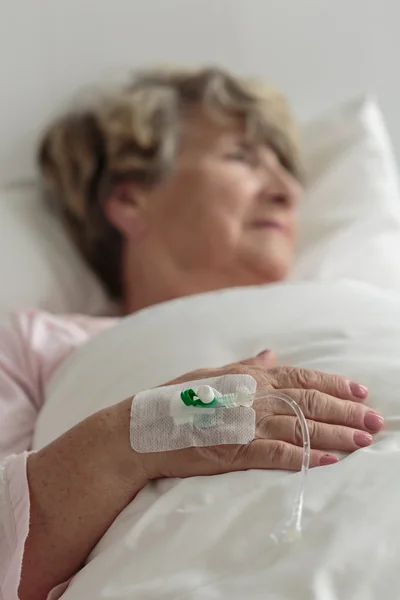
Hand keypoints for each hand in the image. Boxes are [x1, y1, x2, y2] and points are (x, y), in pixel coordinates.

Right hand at [137, 351, 383, 478]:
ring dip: (336, 434)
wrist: (143, 428)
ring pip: (302, 427)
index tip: (360, 391)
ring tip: (364, 440)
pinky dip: (307, 458)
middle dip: (346, 410)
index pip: (301, 376)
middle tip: (375, 420)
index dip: (334, 383)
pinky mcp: (236, 450)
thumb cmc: (174, 399)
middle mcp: (252, 396)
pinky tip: (330, 461)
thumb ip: (245, 365)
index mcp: (248, 377)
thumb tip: (271, 353)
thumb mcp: (210, 374)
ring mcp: (245, 423)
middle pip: (310, 401)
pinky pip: (279, 454)